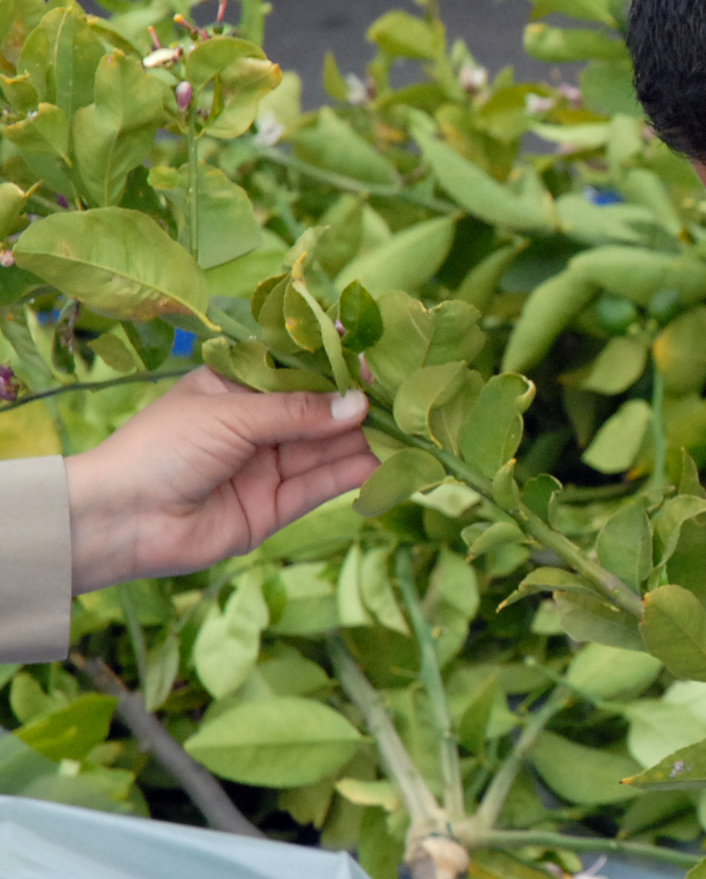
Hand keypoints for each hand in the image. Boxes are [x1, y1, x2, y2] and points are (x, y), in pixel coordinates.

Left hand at [65, 368, 379, 592]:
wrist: (121, 520)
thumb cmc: (162, 448)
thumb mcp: (232, 414)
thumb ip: (298, 411)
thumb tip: (359, 404)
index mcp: (238, 388)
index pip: (298, 370)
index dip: (338, 366)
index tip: (378, 358)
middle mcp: (258, 426)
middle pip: (321, 411)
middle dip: (362, 405)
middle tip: (409, 397)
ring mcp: (269, 467)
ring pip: (329, 448)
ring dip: (368, 440)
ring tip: (411, 430)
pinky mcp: (277, 507)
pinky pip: (323, 486)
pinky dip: (356, 475)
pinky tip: (388, 462)